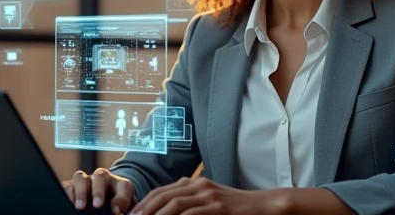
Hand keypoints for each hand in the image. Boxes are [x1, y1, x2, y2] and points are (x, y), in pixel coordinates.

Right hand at [62, 168, 135, 213]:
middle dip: (98, 191)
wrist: (107, 202)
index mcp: (119, 184)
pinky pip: (67, 185)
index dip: (121, 198)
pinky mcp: (72, 186)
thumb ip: (123, 207)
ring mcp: (86, 180)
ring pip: (81, 177)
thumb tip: (117, 213)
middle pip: (100, 176)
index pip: (123, 186)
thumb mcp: (124, 207)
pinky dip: (67, 193)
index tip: (117, 211)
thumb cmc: (117, 207)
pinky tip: (68, 204)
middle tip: (97, 206)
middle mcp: (102, 178)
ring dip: (80, 191)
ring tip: (79, 207)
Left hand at [130, 177, 285, 214]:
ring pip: (173, 203)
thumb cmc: (235, 208)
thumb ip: (191, 203)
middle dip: (144, 209)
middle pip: (163, 195)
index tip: (132, 214)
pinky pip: (190, 214)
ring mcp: (208, 195)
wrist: (262, 206)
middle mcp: (198, 185)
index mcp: (194, 183)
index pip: (162, 191)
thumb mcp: (211, 201)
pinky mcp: (217, 207)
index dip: (145, 202)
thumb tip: (169, 210)